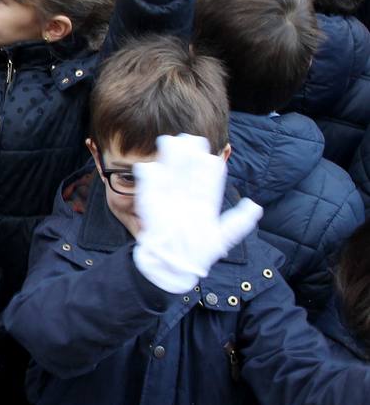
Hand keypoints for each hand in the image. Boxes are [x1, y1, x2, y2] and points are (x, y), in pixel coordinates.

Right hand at [132, 134, 263, 293]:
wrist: (174, 265)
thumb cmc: (200, 252)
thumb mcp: (224, 237)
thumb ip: (239, 221)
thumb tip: (256, 205)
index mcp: (203, 203)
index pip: (207, 182)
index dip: (208, 169)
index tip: (211, 156)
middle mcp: (186, 198)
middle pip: (187, 173)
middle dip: (188, 156)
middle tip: (191, 139)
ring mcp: (168, 200)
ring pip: (169, 175)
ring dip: (169, 159)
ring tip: (169, 141)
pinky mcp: (150, 205)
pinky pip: (149, 189)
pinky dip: (148, 178)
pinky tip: (148, 166)